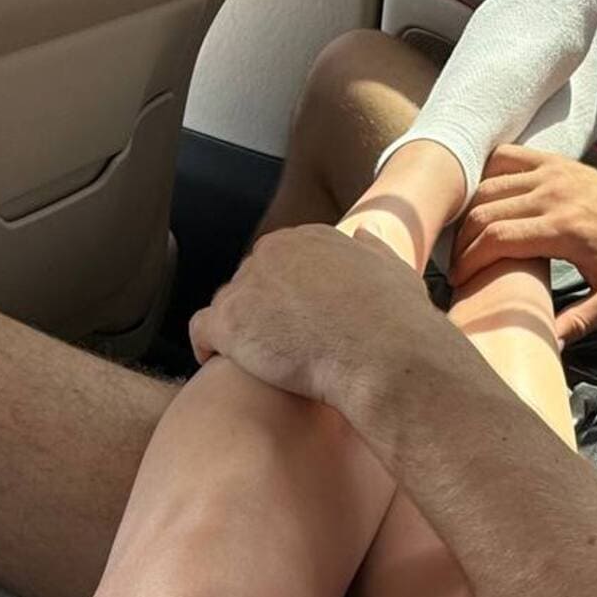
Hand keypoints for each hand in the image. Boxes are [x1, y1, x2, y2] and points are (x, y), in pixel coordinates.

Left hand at [189, 224, 441, 414]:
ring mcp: (248, 284)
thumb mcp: (394, 269)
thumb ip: (373, 249)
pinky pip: (201, 330)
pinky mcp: (229, 321)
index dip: (284, 295)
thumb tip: (364, 233)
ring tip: (253, 361)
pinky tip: (219, 363)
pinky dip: (207, 347)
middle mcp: (274, 252)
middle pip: (250, 282)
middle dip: (258, 311)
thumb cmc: (395, 320)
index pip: (280, 262)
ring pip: (227, 305)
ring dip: (237, 330)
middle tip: (275, 346)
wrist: (382, 354)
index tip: (295, 322)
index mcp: (309, 239)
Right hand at [451, 148, 596, 342]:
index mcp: (565, 228)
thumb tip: (550, 343)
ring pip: (487, 187)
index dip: (470, 261)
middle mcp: (553, 195)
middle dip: (462, 243)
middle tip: (457, 266)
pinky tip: (481, 203)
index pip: (498, 239)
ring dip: (468, 214)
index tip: (460, 281)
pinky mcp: (550, 161)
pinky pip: (502, 160)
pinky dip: (484, 178)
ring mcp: (550, 173)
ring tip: (465, 242)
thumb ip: (584, 321)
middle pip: (485, 213)